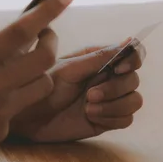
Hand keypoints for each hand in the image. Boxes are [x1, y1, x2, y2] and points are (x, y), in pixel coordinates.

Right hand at [0, 0, 73, 161]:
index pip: (21, 31)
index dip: (47, 11)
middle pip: (45, 58)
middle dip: (51, 39)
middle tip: (46, 33)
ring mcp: (0, 112)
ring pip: (42, 84)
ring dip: (39, 69)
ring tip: (24, 63)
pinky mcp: (1, 131)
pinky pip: (21, 107)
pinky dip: (14, 96)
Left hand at [9, 41, 144, 142]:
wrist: (28, 116)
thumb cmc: (44, 86)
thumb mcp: (70, 69)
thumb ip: (100, 57)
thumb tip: (129, 41)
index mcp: (101, 59)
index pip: (133, 54)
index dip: (133, 60)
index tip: (119, 68)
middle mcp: (108, 77)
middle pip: (133, 80)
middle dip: (115, 89)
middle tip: (90, 95)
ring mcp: (109, 99)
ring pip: (134, 101)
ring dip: (115, 106)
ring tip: (89, 109)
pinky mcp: (107, 119)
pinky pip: (126, 119)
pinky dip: (112, 118)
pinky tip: (91, 117)